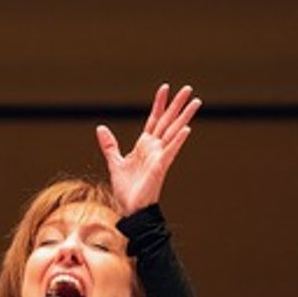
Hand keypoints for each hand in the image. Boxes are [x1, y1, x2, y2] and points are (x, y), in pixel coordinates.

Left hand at [96, 83, 201, 215]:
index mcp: (145, 145)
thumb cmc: (127, 189)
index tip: (165, 88)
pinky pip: (170, 151)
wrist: (130, 208)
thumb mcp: (115, 162)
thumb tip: (101, 128)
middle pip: (168, 121)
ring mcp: (160, 156)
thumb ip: (110, 146)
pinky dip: (177, 141)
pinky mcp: (160, 167)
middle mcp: (155, 148)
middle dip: (177, 104)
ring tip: (196, 102)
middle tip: (189, 88)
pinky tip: (187, 129)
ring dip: (184, 117)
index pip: (154, 119)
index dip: (159, 104)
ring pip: (174, 131)